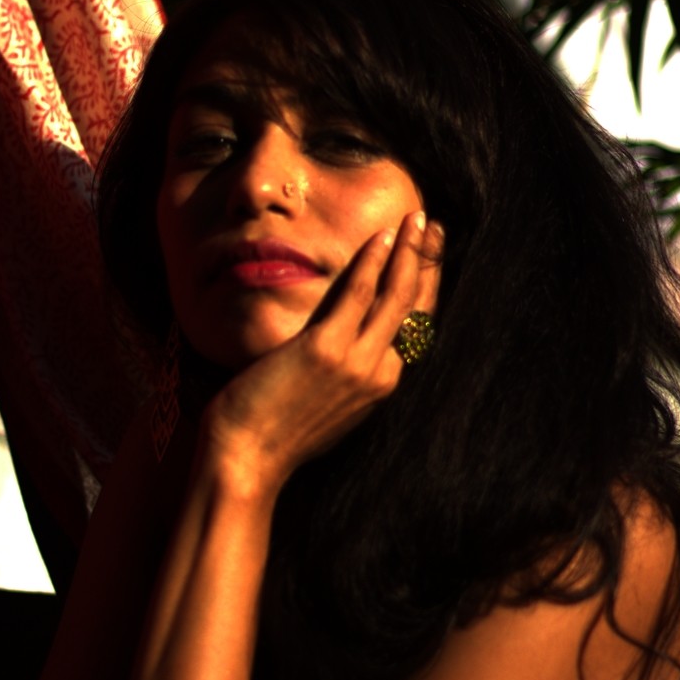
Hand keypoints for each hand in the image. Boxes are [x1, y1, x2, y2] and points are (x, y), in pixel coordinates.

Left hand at [201, 210, 442, 496]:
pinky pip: (357, 296)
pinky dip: (372, 263)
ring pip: (396, 296)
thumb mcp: (322, 403)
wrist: (246, 461)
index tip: (428, 256)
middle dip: (428, 261)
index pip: (414, 327)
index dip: (424, 287)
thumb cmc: (272, 434)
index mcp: (379, 387)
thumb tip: (336, 345)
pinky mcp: (326, 351)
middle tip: (433, 225)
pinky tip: (380, 237)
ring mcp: (356, 363)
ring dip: (409, 252)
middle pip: (415, 307)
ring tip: (417, 219)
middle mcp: (379, 374)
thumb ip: (339, 373)